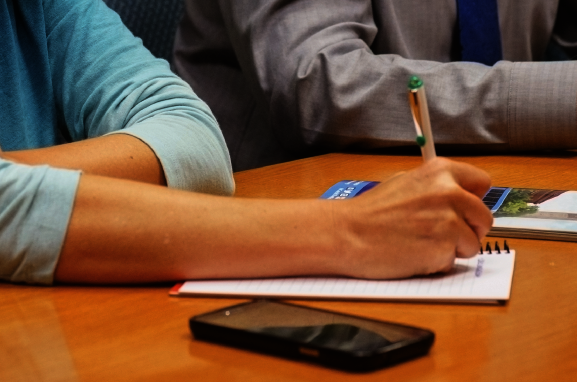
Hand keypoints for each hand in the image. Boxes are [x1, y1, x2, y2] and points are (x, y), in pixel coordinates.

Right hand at [332, 157, 492, 278]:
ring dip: (452, 248)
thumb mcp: (404, 183)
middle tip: (439, 234)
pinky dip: (438, 263)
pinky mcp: (444, 248)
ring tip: (421, 243)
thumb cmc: (369, 212)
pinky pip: (454, 261)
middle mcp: (450, 192)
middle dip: (468, 229)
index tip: (462, 210)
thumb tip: (459, 196)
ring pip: (472, 243)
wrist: (347, 233)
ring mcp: (449, 221)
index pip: (482, 183)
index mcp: (440, 172)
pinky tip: (415, 254)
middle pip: (484, 217)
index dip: (472, 199)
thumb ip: (435, 187)